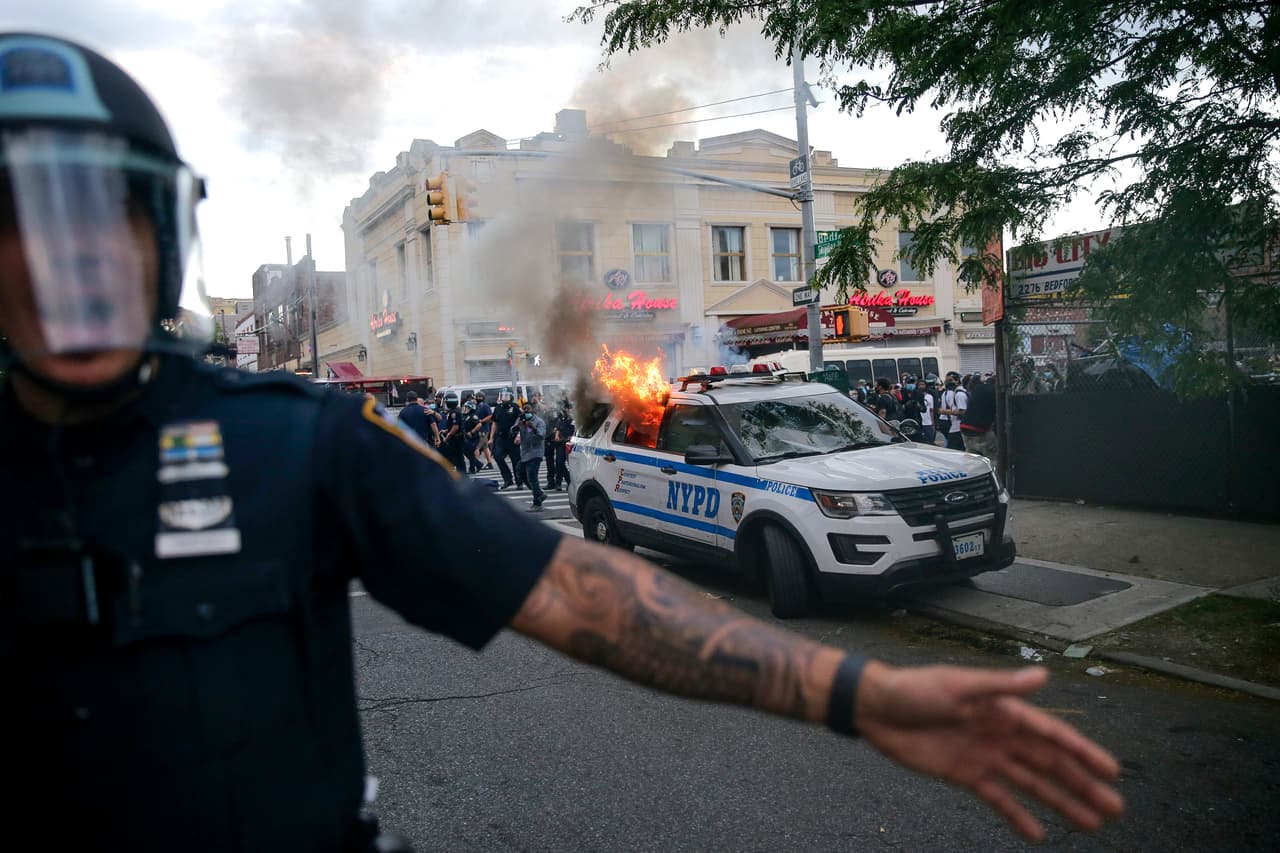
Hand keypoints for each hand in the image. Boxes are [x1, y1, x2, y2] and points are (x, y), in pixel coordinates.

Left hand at [855, 663, 1123, 840]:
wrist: (876, 709)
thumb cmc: (915, 689)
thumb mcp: (959, 685)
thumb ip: (1001, 686)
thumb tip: (1041, 676)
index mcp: (1004, 710)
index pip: (1052, 734)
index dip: (1083, 751)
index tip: (1112, 770)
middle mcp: (1001, 734)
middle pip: (1050, 764)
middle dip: (1083, 784)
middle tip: (1114, 808)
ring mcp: (985, 756)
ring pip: (1032, 784)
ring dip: (1061, 802)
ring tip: (1091, 824)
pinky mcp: (965, 774)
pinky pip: (998, 799)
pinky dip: (1018, 815)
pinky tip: (1039, 834)